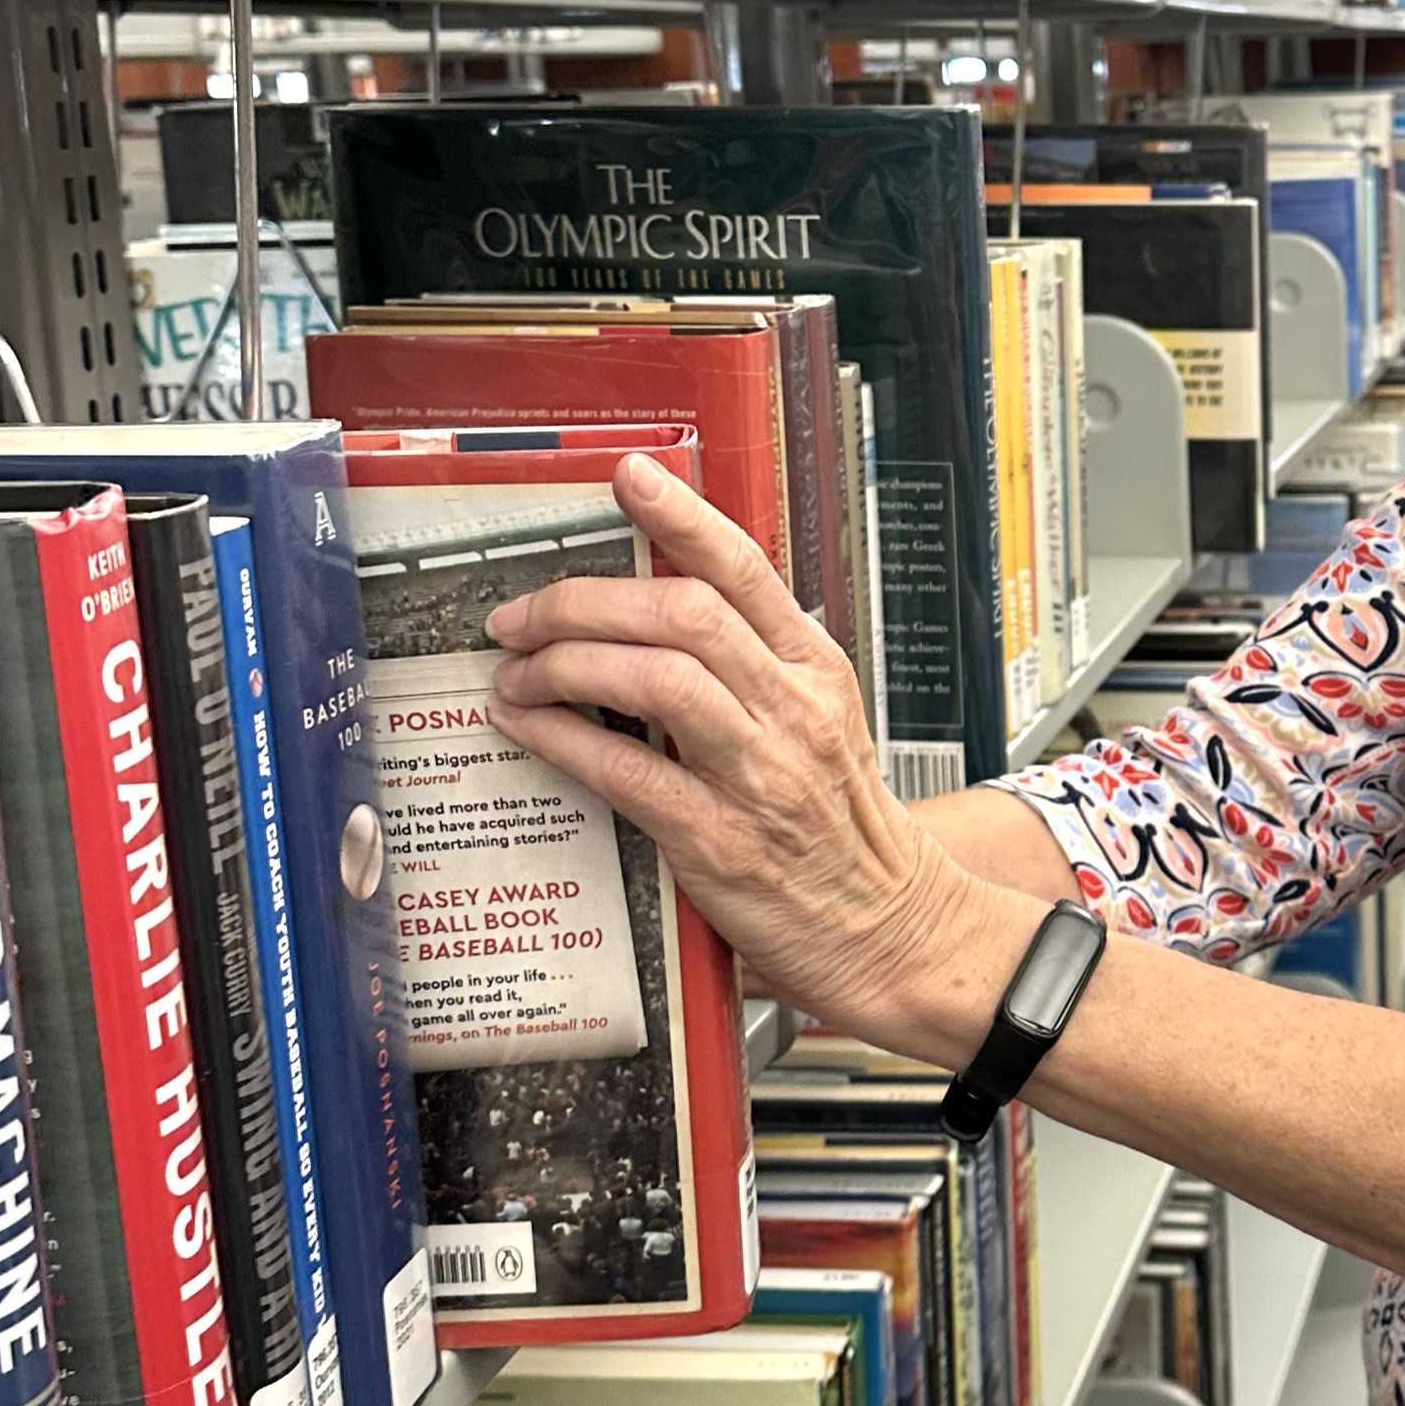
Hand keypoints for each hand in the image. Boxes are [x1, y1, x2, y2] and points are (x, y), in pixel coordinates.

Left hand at [483, 453, 995, 1048]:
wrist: (888, 927)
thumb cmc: (839, 825)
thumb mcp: (820, 720)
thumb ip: (753, 663)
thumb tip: (657, 606)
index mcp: (815, 670)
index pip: (745, 569)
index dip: (681, 515)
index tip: (628, 478)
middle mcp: (793, 711)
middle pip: (681, 613)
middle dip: (582, 601)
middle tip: (520, 614)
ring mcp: (761, 776)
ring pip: (655, 680)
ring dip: (565, 663)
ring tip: (516, 671)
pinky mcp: (721, 843)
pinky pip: (626, 773)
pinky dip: (562, 739)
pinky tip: (527, 725)